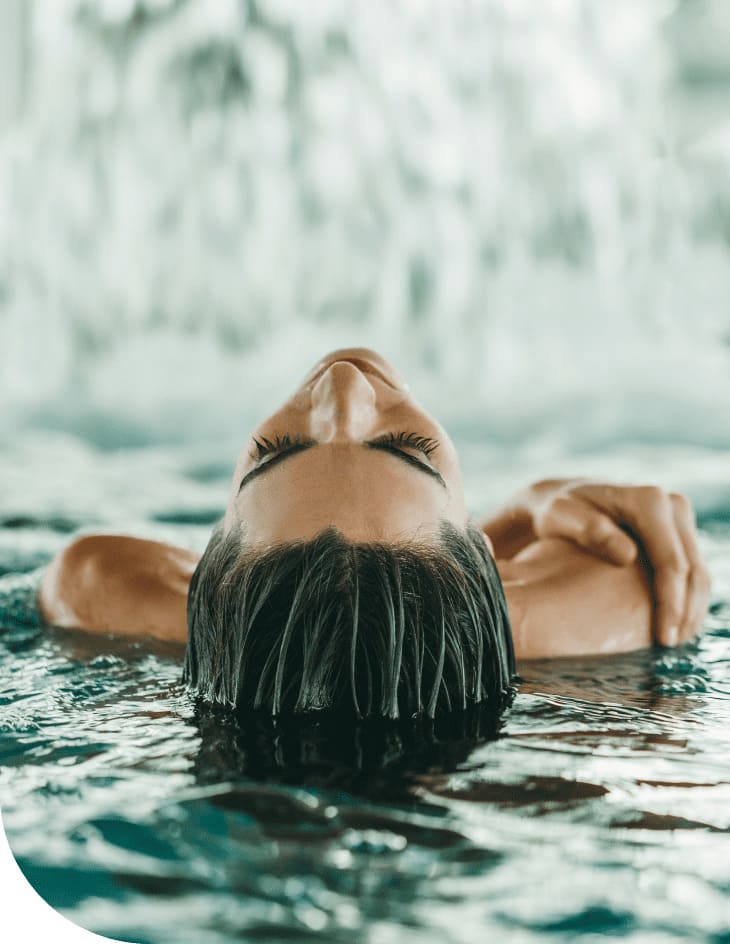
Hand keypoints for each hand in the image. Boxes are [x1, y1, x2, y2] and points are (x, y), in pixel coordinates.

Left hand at [522, 479, 711, 646]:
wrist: (566, 502)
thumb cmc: (559, 513)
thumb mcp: (561, 517)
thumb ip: (589, 530)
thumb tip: (628, 555)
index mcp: (648, 500)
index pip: (671, 561)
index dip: (670, 602)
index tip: (662, 638)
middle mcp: (670, 504)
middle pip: (692, 569)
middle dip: (685, 612)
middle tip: (671, 647)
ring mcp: (677, 518)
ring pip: (698, 572)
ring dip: (692, 610)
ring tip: (674, 642)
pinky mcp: (677, 534)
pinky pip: (692, 571)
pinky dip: (687, 600)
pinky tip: (674, 626)